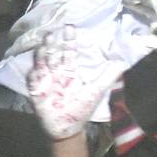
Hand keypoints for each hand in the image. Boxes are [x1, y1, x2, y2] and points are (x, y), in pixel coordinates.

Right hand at [25, 24, 125, 139]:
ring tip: (45, 41)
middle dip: (54, 43)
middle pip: (54, 54)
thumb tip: (123, 61)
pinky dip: (34, 72)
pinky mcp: (36, 91)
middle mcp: (56, 72)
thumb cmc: (81, 108)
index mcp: (70, 71)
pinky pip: (33, 79)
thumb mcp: (97, 90)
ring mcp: (45, 81)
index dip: (69, 40)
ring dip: (43, 52)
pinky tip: (35, 65)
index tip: (70, 27)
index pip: (69, 52)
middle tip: (54, 30)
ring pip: (43, 62)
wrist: (67, 128)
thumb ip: (109, 75)